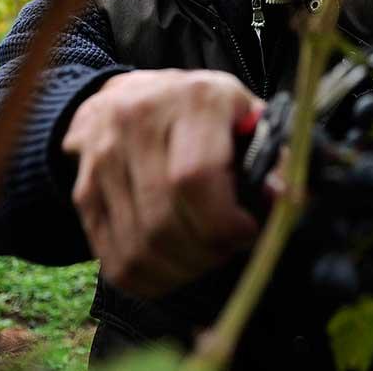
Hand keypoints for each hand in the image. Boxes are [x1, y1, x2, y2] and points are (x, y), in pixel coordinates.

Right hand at [62, 69, 262, 296]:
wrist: (129, 96)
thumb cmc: (203, 112)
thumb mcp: (246, 115)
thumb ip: (273, 157)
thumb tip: (289, 202)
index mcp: (193, 100)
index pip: (195, 178)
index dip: (225, 222)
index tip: (246, 232)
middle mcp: (138, 121)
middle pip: (165, 221)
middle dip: (205, 253)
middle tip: (227, 249)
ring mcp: (102, 157)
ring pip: (138, 247)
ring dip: (180, 269)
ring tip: (204, 256)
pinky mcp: (82, 191)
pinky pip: (113, 258)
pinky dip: (149, 277)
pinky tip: (173, 265)